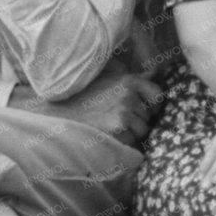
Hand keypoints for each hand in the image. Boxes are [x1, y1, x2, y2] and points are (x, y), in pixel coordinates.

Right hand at [7, 72, 160, 145]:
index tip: (143, 111)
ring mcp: (124, 112)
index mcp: (128, 81)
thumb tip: (156, 71)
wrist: (57, 114)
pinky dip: (123, 144)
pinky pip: (132, 142)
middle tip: (116, 122)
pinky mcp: (118, 129)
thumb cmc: (82, 99)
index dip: (152, 106)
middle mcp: (129, 94)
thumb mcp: (107, 81)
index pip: (158, 95)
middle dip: (139, 122)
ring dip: (131, 134)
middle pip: (149, 117)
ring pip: (142, 131)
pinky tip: (106, 137)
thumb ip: (132, 80)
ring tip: (110, 129)